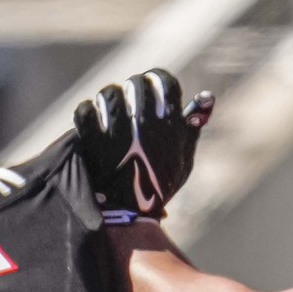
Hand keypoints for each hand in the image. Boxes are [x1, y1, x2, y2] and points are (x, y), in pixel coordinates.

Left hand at [71, 69, 209, 217]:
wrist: (129, 212)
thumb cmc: (160, 184)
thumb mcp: (185, 157)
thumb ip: (192, 125)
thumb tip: (206, 96)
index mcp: (169, 122)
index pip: (163, 79)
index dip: (158, 80)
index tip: (154, 87)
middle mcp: (142, 120)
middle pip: (135, 83)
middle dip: (134, 91)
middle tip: (132, 103)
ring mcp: (115, 127)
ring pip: (108, 93)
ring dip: (110, 101)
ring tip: (113, 116)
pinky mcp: (91, 135)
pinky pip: (86, 108)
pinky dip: (89, 113)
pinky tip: (96, 124)